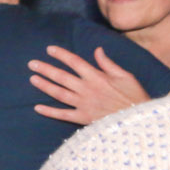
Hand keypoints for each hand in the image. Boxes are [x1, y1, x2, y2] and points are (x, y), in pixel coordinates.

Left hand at [29, 45, 149, 124]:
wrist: (138, 120)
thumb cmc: (134, 97)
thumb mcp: (126, 76)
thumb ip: (108, 64)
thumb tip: (97, 50)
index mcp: (97, 77)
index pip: (75, 62)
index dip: (61, 55)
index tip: (49, 49)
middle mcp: (87, 89)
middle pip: (62, 77)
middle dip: (46, 69)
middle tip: (32, 64)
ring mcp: (83, 104)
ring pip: (59, 93)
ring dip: (44, 86)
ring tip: (32, 79)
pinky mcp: (83, 118)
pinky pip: (63, 114)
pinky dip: (50, 112)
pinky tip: (37, 108)